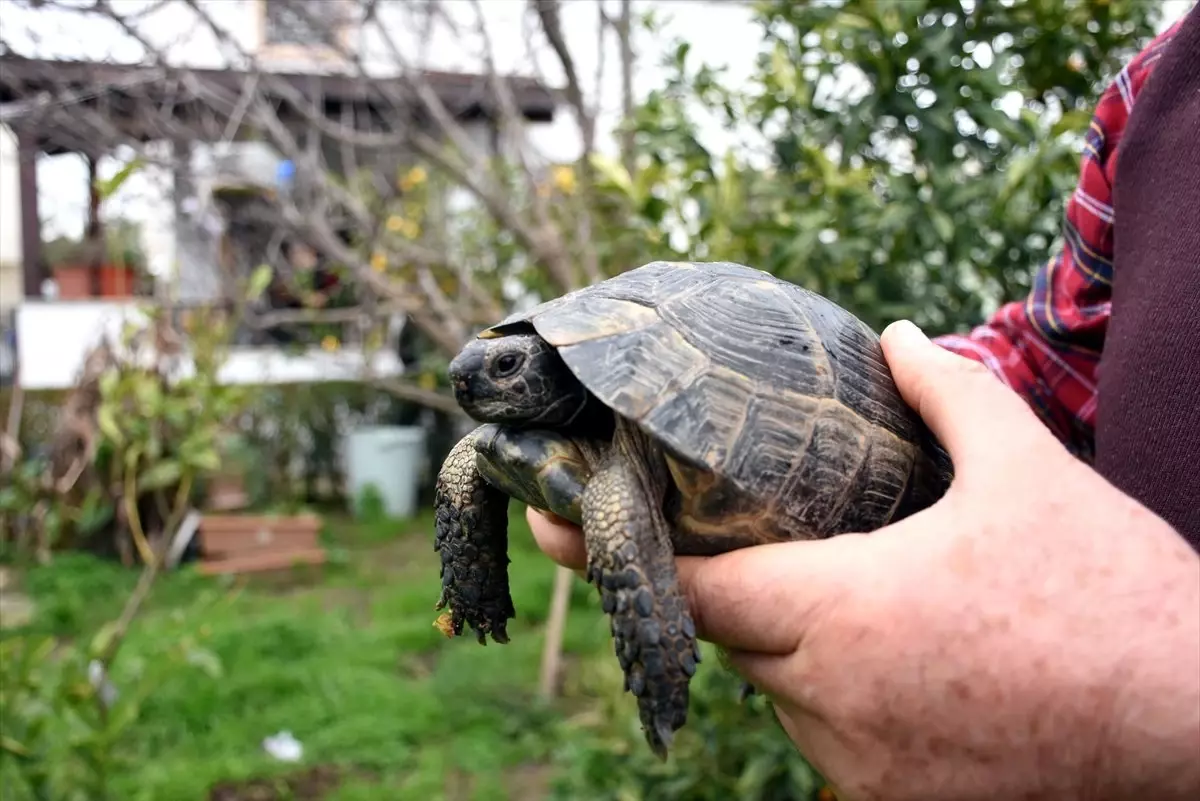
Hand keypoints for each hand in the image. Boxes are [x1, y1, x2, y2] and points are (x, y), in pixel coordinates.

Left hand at [528, 320, 1199, 800]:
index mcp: (844, 609)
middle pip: (733, 635)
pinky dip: (841, 697)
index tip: (553, 522)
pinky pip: (833, 742)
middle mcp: (832, 698)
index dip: (620, 555)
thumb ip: (947, 392)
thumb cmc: (1114, 599)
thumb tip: (896, 335)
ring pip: (783, 691)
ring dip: (798, 644)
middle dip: (733, 588)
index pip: (694, 587)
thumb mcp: (1030, 473)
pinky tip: (906, 665)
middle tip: (748, 542)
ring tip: (871, 602)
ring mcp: (859, 767)